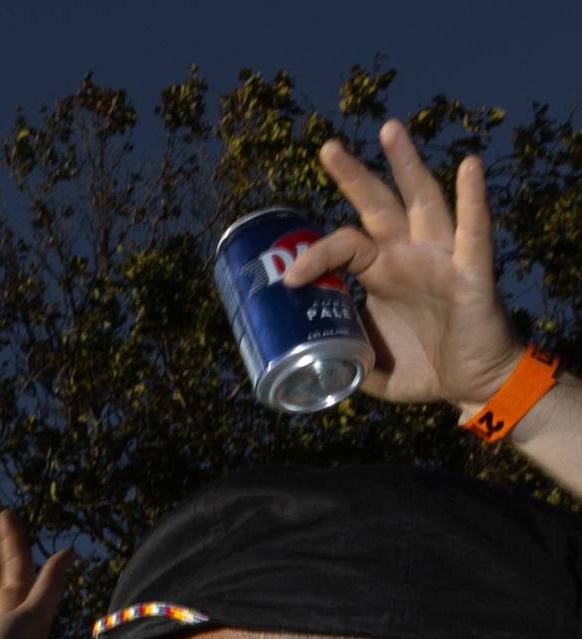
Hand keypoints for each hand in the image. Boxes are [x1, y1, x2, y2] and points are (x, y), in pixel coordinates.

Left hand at [283, 121, 523, 411]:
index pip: (343, 246)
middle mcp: (409, 255)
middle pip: (379, 205)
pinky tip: (468, 167)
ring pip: (424, 202)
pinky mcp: (474, 272)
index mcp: (381, 272)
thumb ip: (341, 358)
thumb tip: (306, 365)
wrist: (472, 385)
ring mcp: (442, 258)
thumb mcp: (370, 366)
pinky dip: (473, 199)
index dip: (315, 255)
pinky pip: (474, 231)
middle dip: (354, 175)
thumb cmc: (424, 368)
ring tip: (389, 129)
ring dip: (407, 165)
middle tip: (327, 148)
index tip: (289, 278)